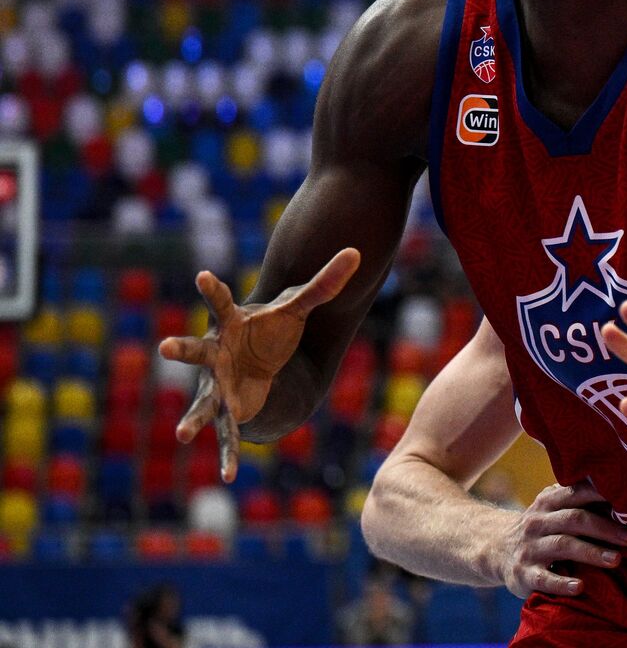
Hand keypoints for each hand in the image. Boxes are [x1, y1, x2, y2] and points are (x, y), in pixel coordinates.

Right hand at [157, 248, 360, 481]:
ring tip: (182, 433)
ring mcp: (217, 384)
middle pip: (196, 350)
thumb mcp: (300, 305)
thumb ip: (326, 281)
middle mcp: (215, 353)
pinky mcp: (227, 410)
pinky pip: (226, 435)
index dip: (213, 288)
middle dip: (181, 349)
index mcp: (231, 323)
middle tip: (164, 345)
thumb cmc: (272, 327)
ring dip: (193, 417)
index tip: (203, 275)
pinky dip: (228, 454)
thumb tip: (359, 252)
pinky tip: (228, 477)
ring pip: (203, 402)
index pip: (221, 301)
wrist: (259, 357)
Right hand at [496, 481, 626, 597]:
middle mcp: (538, 521)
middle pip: (574, 519)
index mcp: (549, 501)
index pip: (577, 492)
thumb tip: (626, 493)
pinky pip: (543, 579)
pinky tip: (580, 588)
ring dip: (591, 552)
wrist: (495, 549)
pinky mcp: (523, 574)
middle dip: (605, 528)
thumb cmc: (542, 527)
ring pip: (563, 546)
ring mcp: (530, 548)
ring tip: (616, 560)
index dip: (602, 495)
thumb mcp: (553, 508)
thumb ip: (580, 500)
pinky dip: (562, 583)